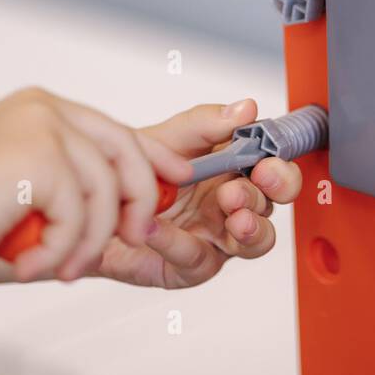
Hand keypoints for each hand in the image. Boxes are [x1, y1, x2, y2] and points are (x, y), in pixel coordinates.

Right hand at [0, 88, 192, 281]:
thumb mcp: (23, 185)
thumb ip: (69, 180)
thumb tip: (124, 205)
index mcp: (41, 109)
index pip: (114, 130)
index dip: (151, 157)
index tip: (175, 180)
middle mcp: (46, 110)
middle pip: (124, 151)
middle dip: (139, 199)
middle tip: (137, 237)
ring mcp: (46, 129)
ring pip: (105, 193)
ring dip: (89, 242)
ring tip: (61, 269)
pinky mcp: (43, 158)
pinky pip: (81, 216)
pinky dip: (61, 251)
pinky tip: (31, 265)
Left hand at [95, 99, 300, 288]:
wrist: (95, 199)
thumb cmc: (136, 168)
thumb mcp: (170, 136)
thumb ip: (206, 123)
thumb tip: (246, 108)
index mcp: (234, 170)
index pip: (274, 168)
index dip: (279, 168)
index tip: (267, 161)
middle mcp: (232, 204)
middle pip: (272, 204)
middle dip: (270, 195)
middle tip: (250, 184)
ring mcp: (217, 237)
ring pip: (256, 241)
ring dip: (250, 226)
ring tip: (233, 215)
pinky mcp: (192, 265)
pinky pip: (197, 257)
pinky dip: (177, 242)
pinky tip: (157, 227)